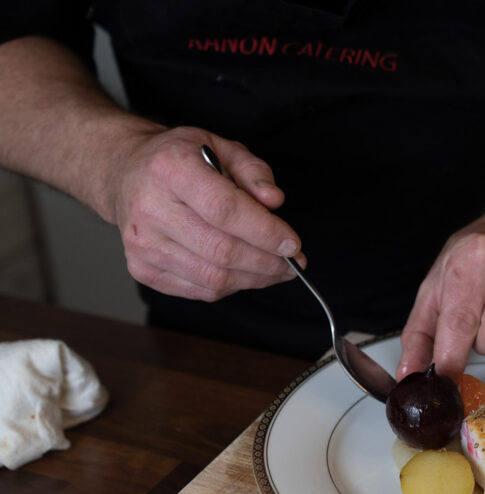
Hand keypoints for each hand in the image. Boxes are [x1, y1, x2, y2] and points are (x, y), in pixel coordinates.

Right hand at [106, 126, 303, 300]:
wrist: (125, 174)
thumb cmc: (179, 161)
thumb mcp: (219, 146)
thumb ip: (252, 170)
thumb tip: (274, 200)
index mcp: (170, 169)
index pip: (224, 209)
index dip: (265, 232)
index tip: (293, 244)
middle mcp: (149, 208)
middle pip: (221, 250)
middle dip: (267, 262)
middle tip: (293, 263)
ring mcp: (142, 243)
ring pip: (213, 277)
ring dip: (254, 279)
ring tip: (276, 270)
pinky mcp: (142, 269)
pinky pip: (199, 290)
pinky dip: (231, 286)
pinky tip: (244, 273)